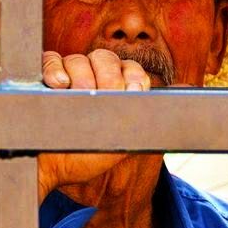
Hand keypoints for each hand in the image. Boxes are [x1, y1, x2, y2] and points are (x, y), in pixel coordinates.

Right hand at [37, 49, 150, 203]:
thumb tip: (187, 95)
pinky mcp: (39, 77)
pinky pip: (49, 59)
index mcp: (114, 87)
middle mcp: (91, 76)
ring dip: (82, 77)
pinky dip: (55, 68)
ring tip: (78, 96)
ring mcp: (65, 74)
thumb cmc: (86, 154)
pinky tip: (59, 84)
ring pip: (79, 58)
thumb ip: (151, 117)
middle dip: (109, 77)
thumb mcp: (124, 139)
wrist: (50, 169)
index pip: (130, 69)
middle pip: (106, 58)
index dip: (133, 77)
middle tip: (103, 98)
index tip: (132, 92)